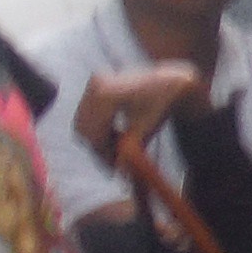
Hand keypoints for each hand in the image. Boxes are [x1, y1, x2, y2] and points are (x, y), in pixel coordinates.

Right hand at [73, 63, 202, 163]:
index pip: (94, 134)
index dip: (102, 154)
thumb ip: (129, 150)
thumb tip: (118, 171)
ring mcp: (93, 84)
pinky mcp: (94, 86)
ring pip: (83, 124)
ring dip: (96, 139)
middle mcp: (96, 87)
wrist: (169, 82)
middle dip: (98, 148)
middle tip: (113, 162)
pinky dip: (97, 127)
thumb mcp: (147, 129)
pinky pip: (86, 115)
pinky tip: (114, 133)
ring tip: (117, 145)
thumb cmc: (161, 104)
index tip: (113, 169)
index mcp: (107, 96)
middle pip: (84, 130)